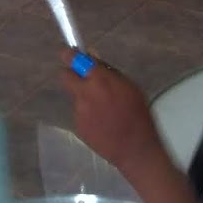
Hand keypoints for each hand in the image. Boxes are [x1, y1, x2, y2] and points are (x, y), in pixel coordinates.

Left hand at [60, 49, 164, 175]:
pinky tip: (103, 123)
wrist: (135, 149)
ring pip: (76, 96)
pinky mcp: (78, 126)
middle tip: (84, 80)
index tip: (69, 53)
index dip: (70, 55)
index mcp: (100, 80)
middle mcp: (84, 94)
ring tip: (104, 110)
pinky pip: (80, 113)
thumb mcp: (130, 87)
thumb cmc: (138, 114)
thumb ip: (109, 72)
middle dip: (71, 74)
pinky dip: (88, 114)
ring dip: (85, 98)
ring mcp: (79, 111)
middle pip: (64, 76)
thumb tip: (91, 57)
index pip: (74, 60)